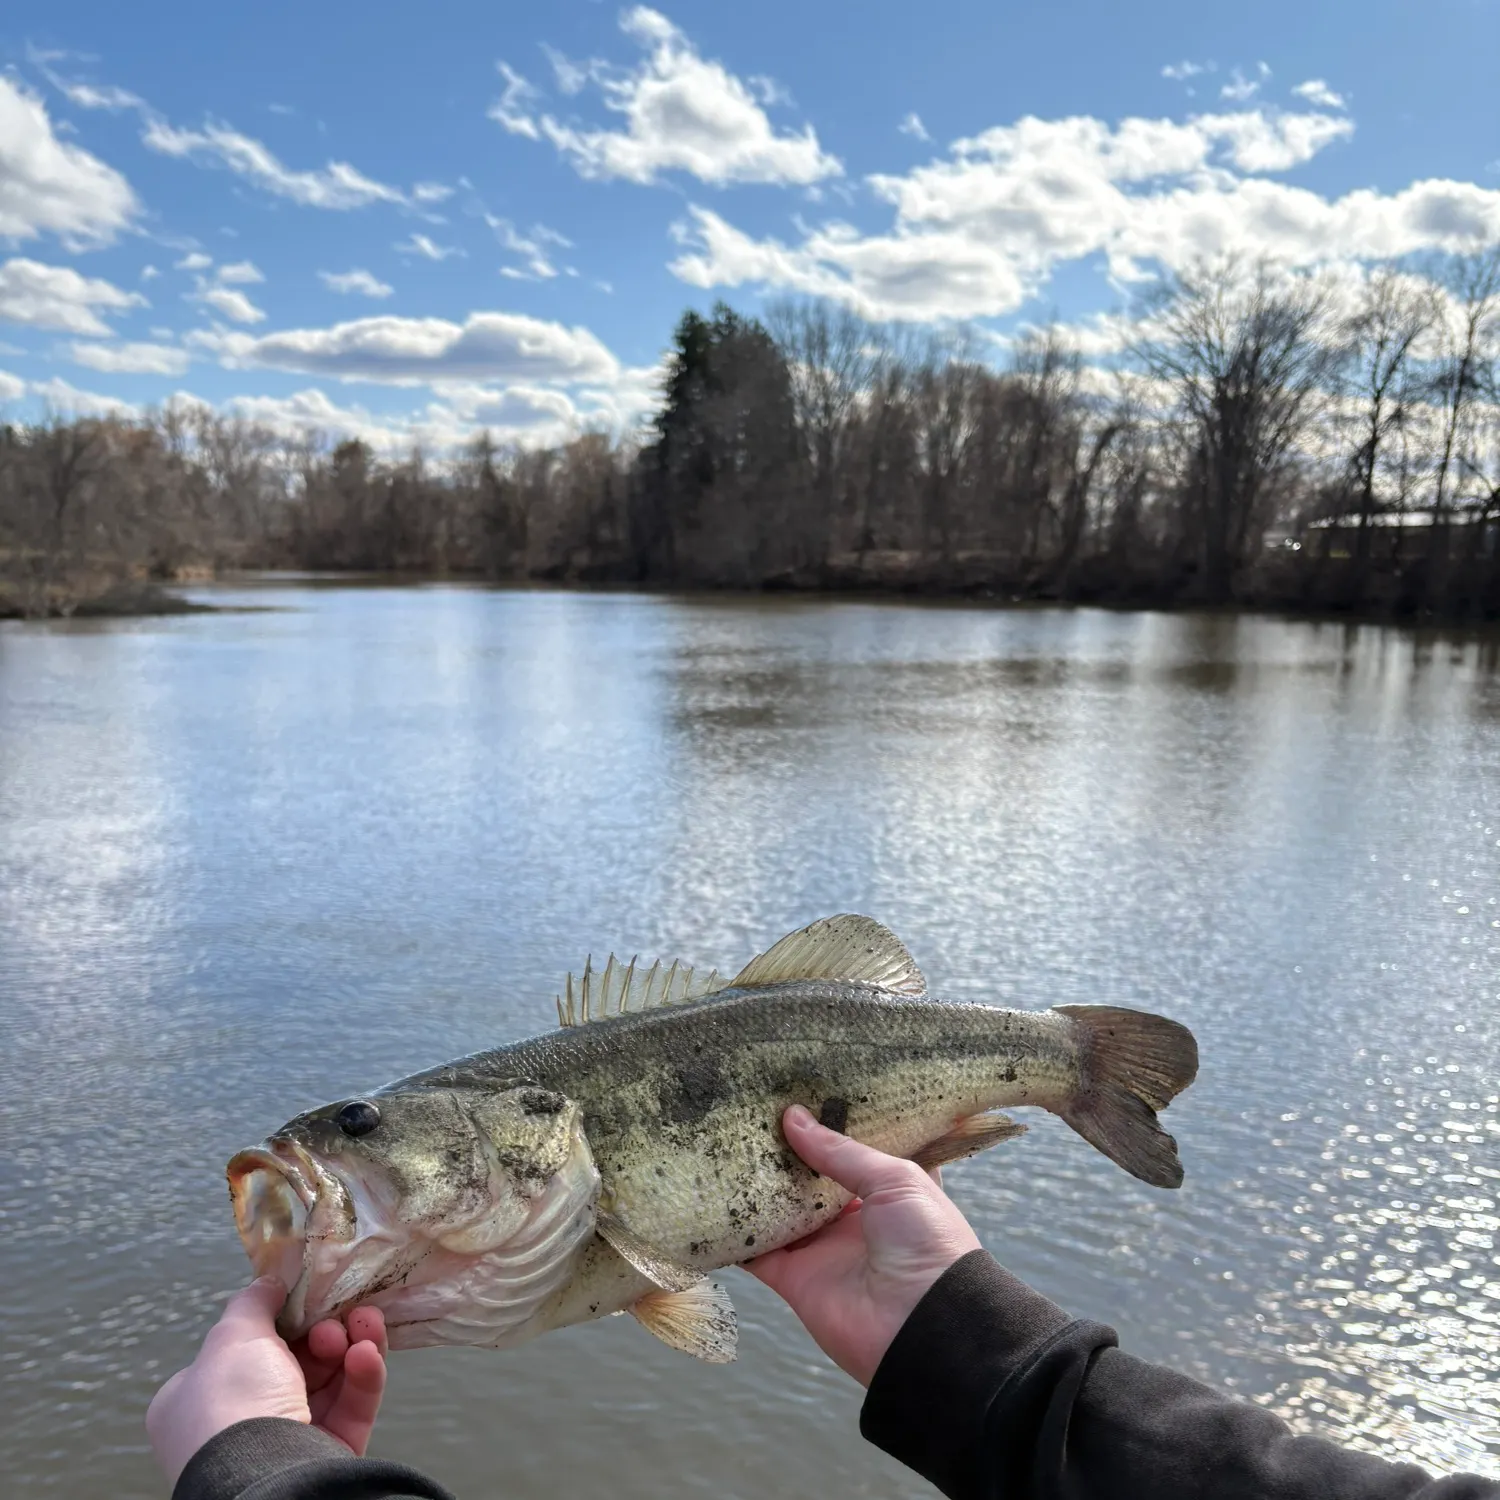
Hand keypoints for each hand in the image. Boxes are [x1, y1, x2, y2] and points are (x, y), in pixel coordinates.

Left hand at [146, 1277, 387, 1484]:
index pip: (241, 1352)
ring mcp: (285, 1441)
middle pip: (293, 1361)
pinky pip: (351, 1406)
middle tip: (338, 1315)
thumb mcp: (233, 1336)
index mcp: (199, 1401)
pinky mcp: (328, 1454)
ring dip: (350, 1345)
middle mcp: (239, 1424)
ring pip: (329, 1380)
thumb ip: (253, 1303)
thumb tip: (269, 1282)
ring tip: (365, 1324)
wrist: (262, 1475)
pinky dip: (363, 1375)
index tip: (304, 1297)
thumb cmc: (233, 1402)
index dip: (276, 1321)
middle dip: (323, 1330)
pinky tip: (367, 1354)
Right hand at [747, 1105, 981, 1386]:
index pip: (852, 1149)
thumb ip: (841, 1151)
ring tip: (722, 1140)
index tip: (799, 1088)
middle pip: (807, 1176)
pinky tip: (709, 1198)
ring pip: (776, 1208)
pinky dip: (733, 1232)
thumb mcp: (896, 1180)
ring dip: (753, 1184)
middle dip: (783, 1149)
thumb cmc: (929, 1244)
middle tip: (750, 1108)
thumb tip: (793, 1117)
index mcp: (886, 1189)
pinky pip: (755, 1250)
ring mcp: (820, 1247)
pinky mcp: (793, 1278)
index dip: (828, 1123)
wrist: (926, 1329)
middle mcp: (851, 1216)